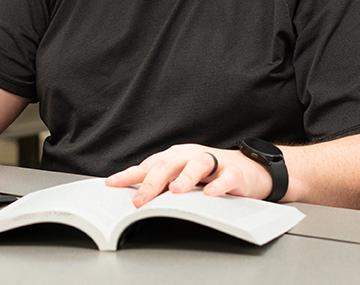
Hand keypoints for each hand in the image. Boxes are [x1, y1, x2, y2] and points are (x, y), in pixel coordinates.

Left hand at [105, 144, 270, 207]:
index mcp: (174, 158)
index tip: (112, 184)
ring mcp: (213, 162)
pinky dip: (219, 185)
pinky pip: (227, 177)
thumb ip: (161, 189)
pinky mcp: (235, 172)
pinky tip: (211, 194)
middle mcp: (189, 156)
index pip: (147, 166)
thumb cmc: (208, 175)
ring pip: (197, 164)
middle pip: (168, 164)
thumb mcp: (180, 180)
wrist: (247, 169)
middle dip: (152, 182)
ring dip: (185, 177)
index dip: (129, 175)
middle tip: (140, 199)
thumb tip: (135, 202)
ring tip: (175, 191)